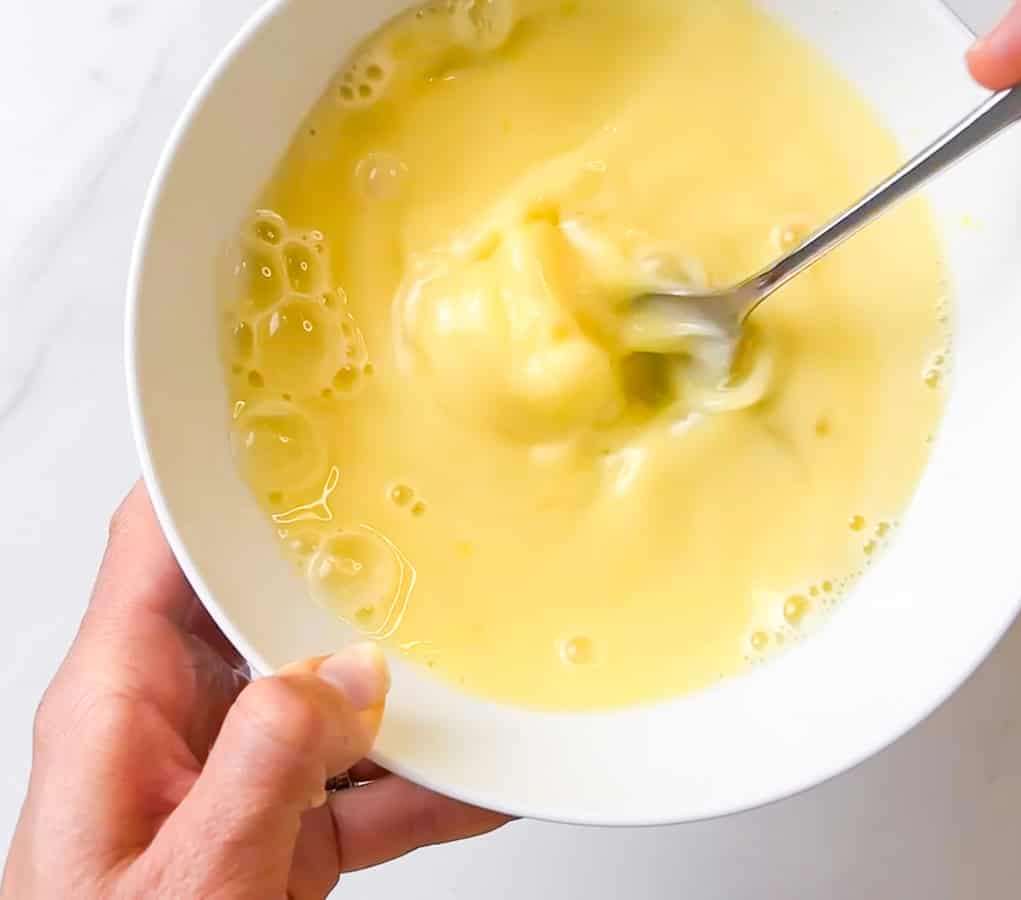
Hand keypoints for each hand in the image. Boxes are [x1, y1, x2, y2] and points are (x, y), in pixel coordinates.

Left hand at [1, 484, 507, 898]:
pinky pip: (358, 786)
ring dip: (406, 700)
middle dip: (351, 587)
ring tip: (483, 681)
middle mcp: (170, 723)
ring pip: (329, 698)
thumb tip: (347, 676)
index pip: (156, 545)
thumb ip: (266, 768)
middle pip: (266, 611)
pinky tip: (481, 783)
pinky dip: (421, 787)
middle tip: (428, 552)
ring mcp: (228, 775)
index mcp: (116, 703)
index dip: (215, 475)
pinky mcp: (271, 829)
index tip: (293, 428)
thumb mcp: (188, 880)